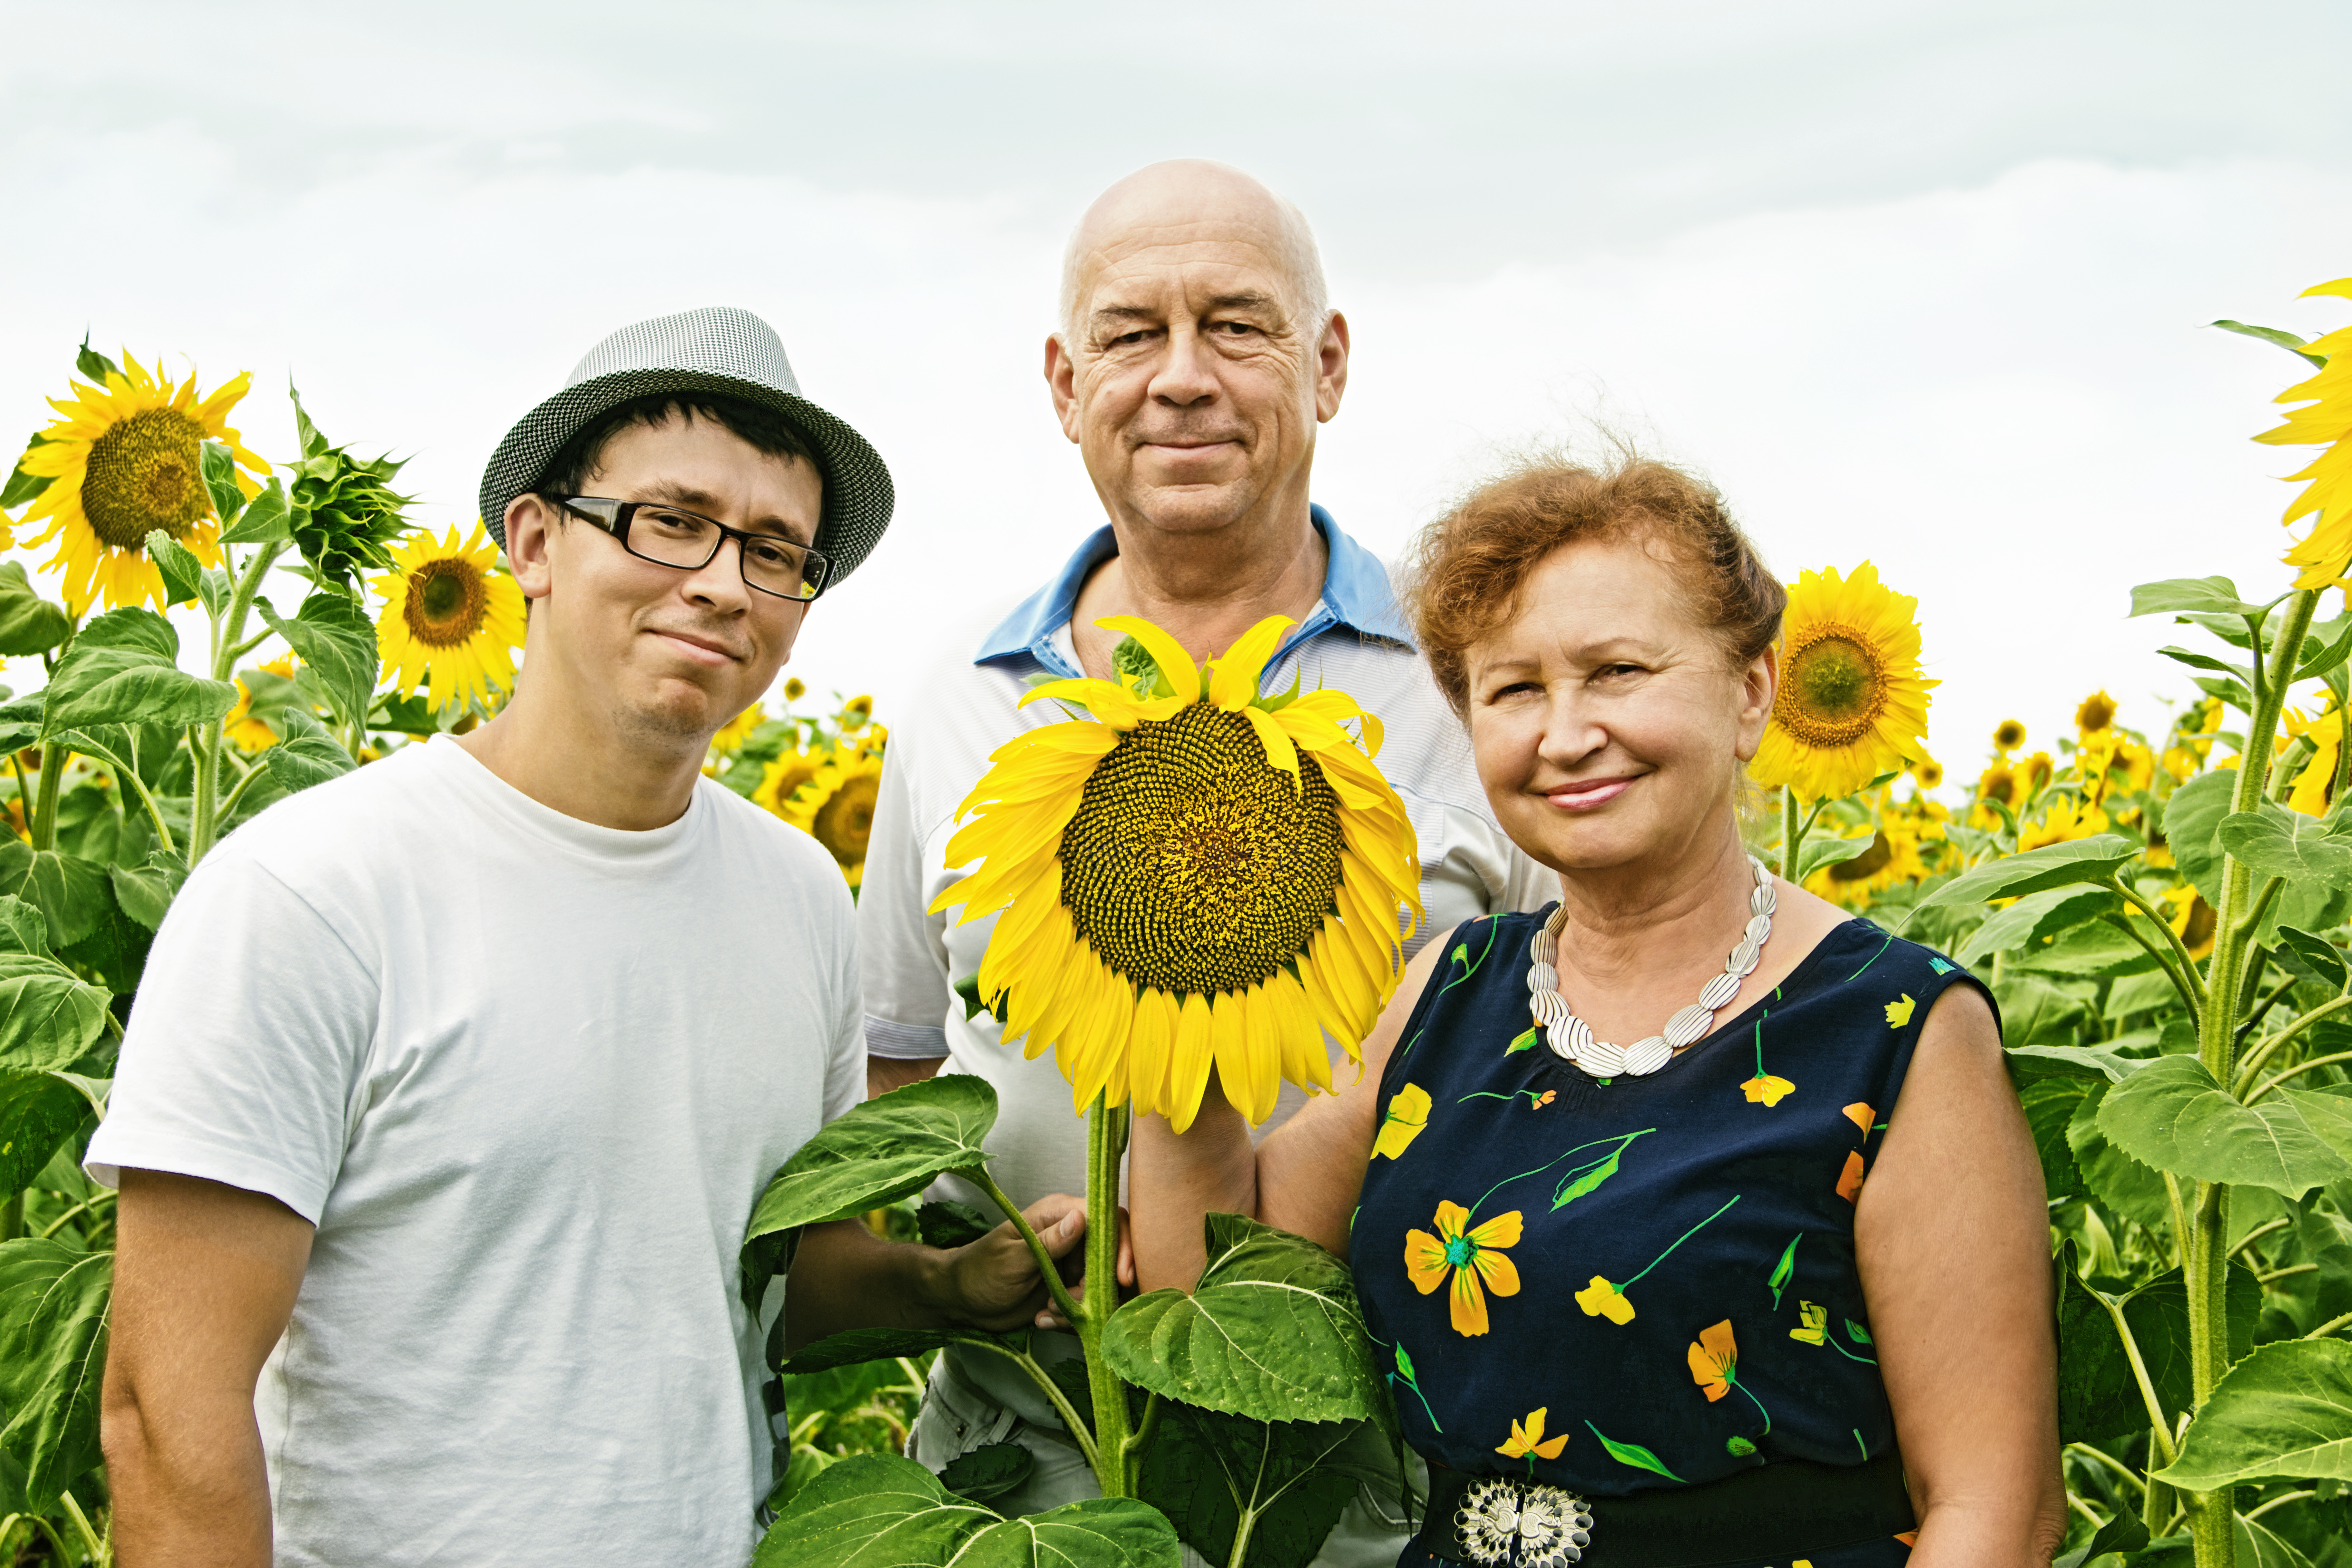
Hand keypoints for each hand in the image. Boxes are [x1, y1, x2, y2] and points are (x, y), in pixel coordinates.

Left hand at [940, 1195, 1134, 1333]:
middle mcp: (1073, 1236)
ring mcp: (1073, 1265)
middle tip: (1072, 1303)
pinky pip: (1089, 1307)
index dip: (1122, 1246)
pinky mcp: (1070, 1291)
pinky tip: (1043, 1319)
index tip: (1121, 1277)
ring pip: (1103, 1288)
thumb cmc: (980, 1270)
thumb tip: (1082, 1219)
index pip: (1109, 1220)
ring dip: (1082, 1307)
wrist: (962, 1301)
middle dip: (1097, 1287)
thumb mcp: (1013, 1257)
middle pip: (1113, 1258)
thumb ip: (1050, 1241)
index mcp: (1060, 1215)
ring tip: (1047, 1311)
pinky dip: (1071, 1320)